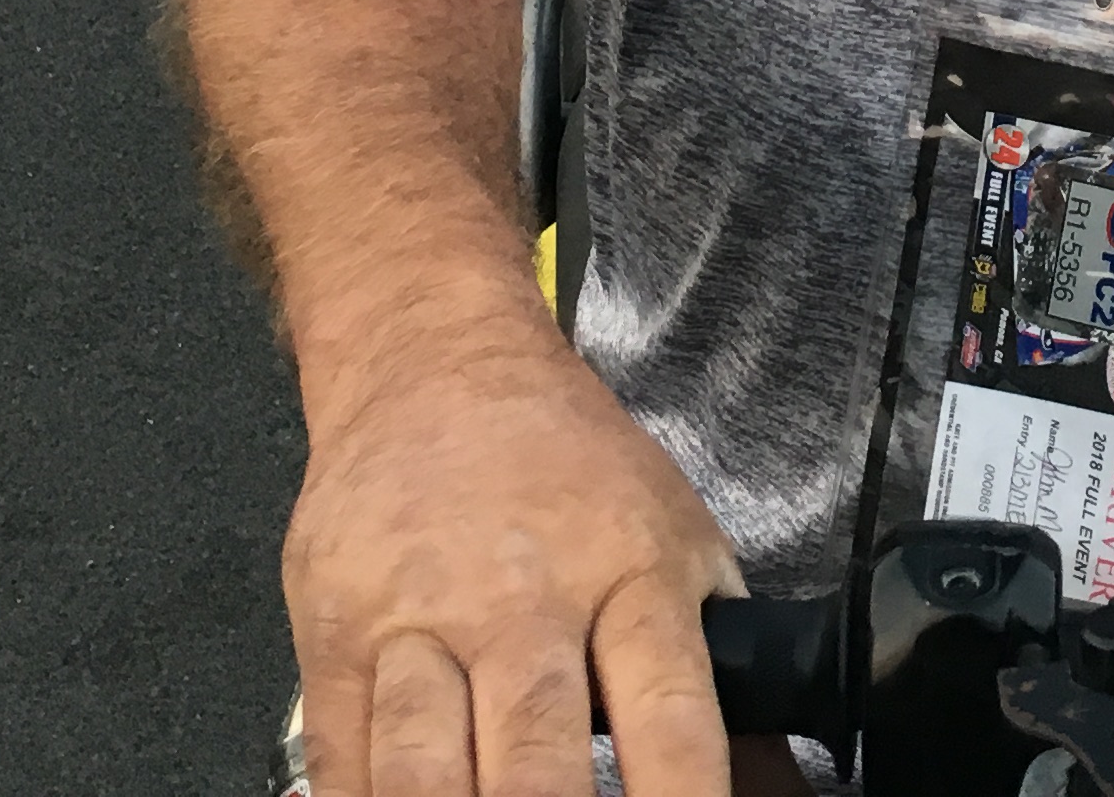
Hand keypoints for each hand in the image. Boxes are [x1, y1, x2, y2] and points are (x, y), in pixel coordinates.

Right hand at [286, 338, 740, 796]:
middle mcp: (521, 600)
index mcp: (628, 574)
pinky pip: (344, 759)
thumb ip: (722, 662)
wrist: (431, 361)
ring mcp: (416, 619)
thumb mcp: (675, 537)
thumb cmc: (567, 465)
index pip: (668, 714)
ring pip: (424, 772)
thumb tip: (781, 787)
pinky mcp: (332, 635)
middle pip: (534, 759)